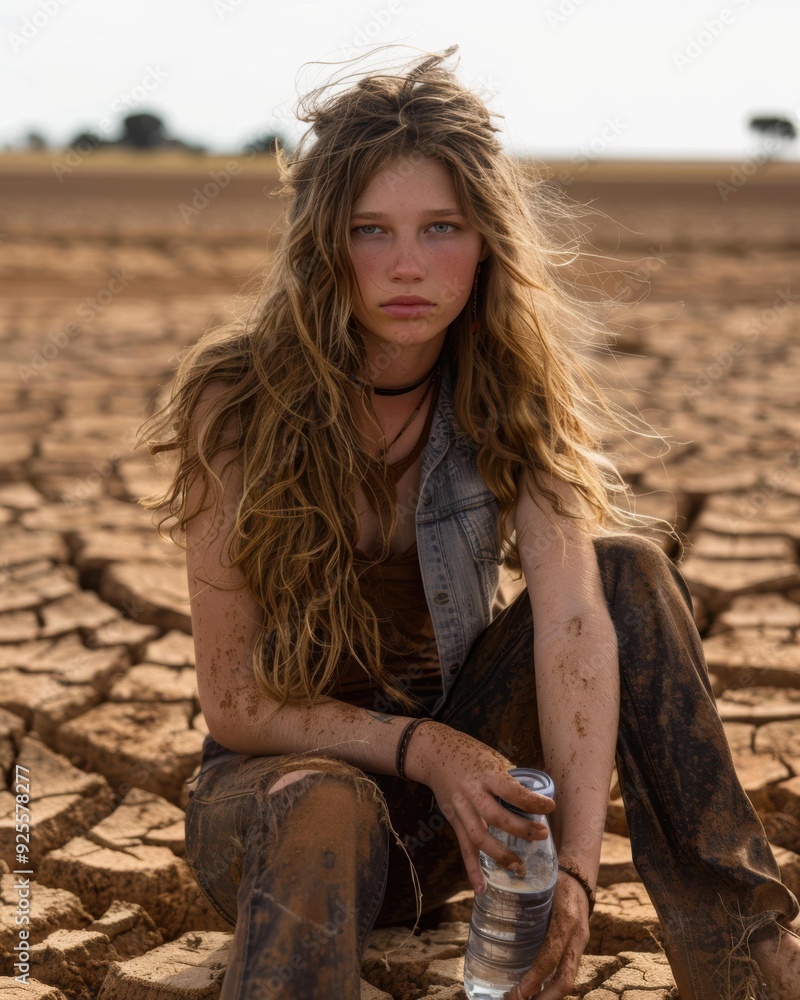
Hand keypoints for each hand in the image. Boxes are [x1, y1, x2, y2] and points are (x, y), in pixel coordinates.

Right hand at [405, 723, 554, 894]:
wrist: (433, 753)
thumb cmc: (470, 755)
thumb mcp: (492, 759)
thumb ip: (510, 779)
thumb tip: (536, 798)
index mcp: (486, 773)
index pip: (511, 790)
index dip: (531, 801)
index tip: (550, 807)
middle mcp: (472, 792)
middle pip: (496, 816)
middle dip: (520, 829)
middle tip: (541, 835)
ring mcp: (460, 808)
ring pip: (479, 836)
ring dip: (500, 854)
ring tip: (520, 867)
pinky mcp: (453, 820)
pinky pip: (463, 848)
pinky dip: (471, 869)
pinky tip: (481, 889)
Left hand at [504, 870, 590, 999]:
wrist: (580, 876)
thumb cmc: (552, 878)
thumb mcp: (539, 882)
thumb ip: (518, 892)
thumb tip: (482, 894)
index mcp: (565, 918)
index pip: (551, 956)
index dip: (535, 978)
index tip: (517, 992)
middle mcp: (577, 936)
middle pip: (565, 979)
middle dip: (544, 999)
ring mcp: (580, 944)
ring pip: (568, 980)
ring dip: (547, 996)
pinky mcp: (578, 948)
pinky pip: (567, 972)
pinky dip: (551, 986)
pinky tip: (534, 990)